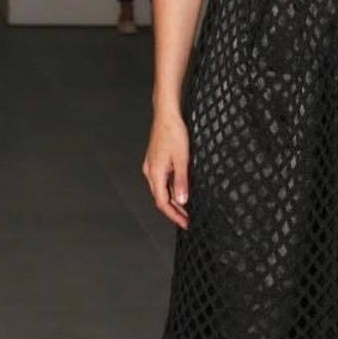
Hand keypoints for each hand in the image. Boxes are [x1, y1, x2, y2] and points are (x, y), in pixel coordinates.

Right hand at [142, 112, 190, 228]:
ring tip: (186, 209)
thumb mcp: (182, 159)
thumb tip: (182, 201)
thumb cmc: (174, 133)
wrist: (166, 115)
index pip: (162, 202)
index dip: (173, 215)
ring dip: (173, 200)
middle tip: (187, 220)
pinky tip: (180, 191)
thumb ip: (181, 181)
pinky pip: (162, 180)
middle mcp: (150, 172)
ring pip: (161, 189)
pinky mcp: (156, 161)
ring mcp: (151, 166)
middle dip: (174, 211)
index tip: (184, 223)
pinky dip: (171, 189)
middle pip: (160, 198)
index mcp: (155, 173)